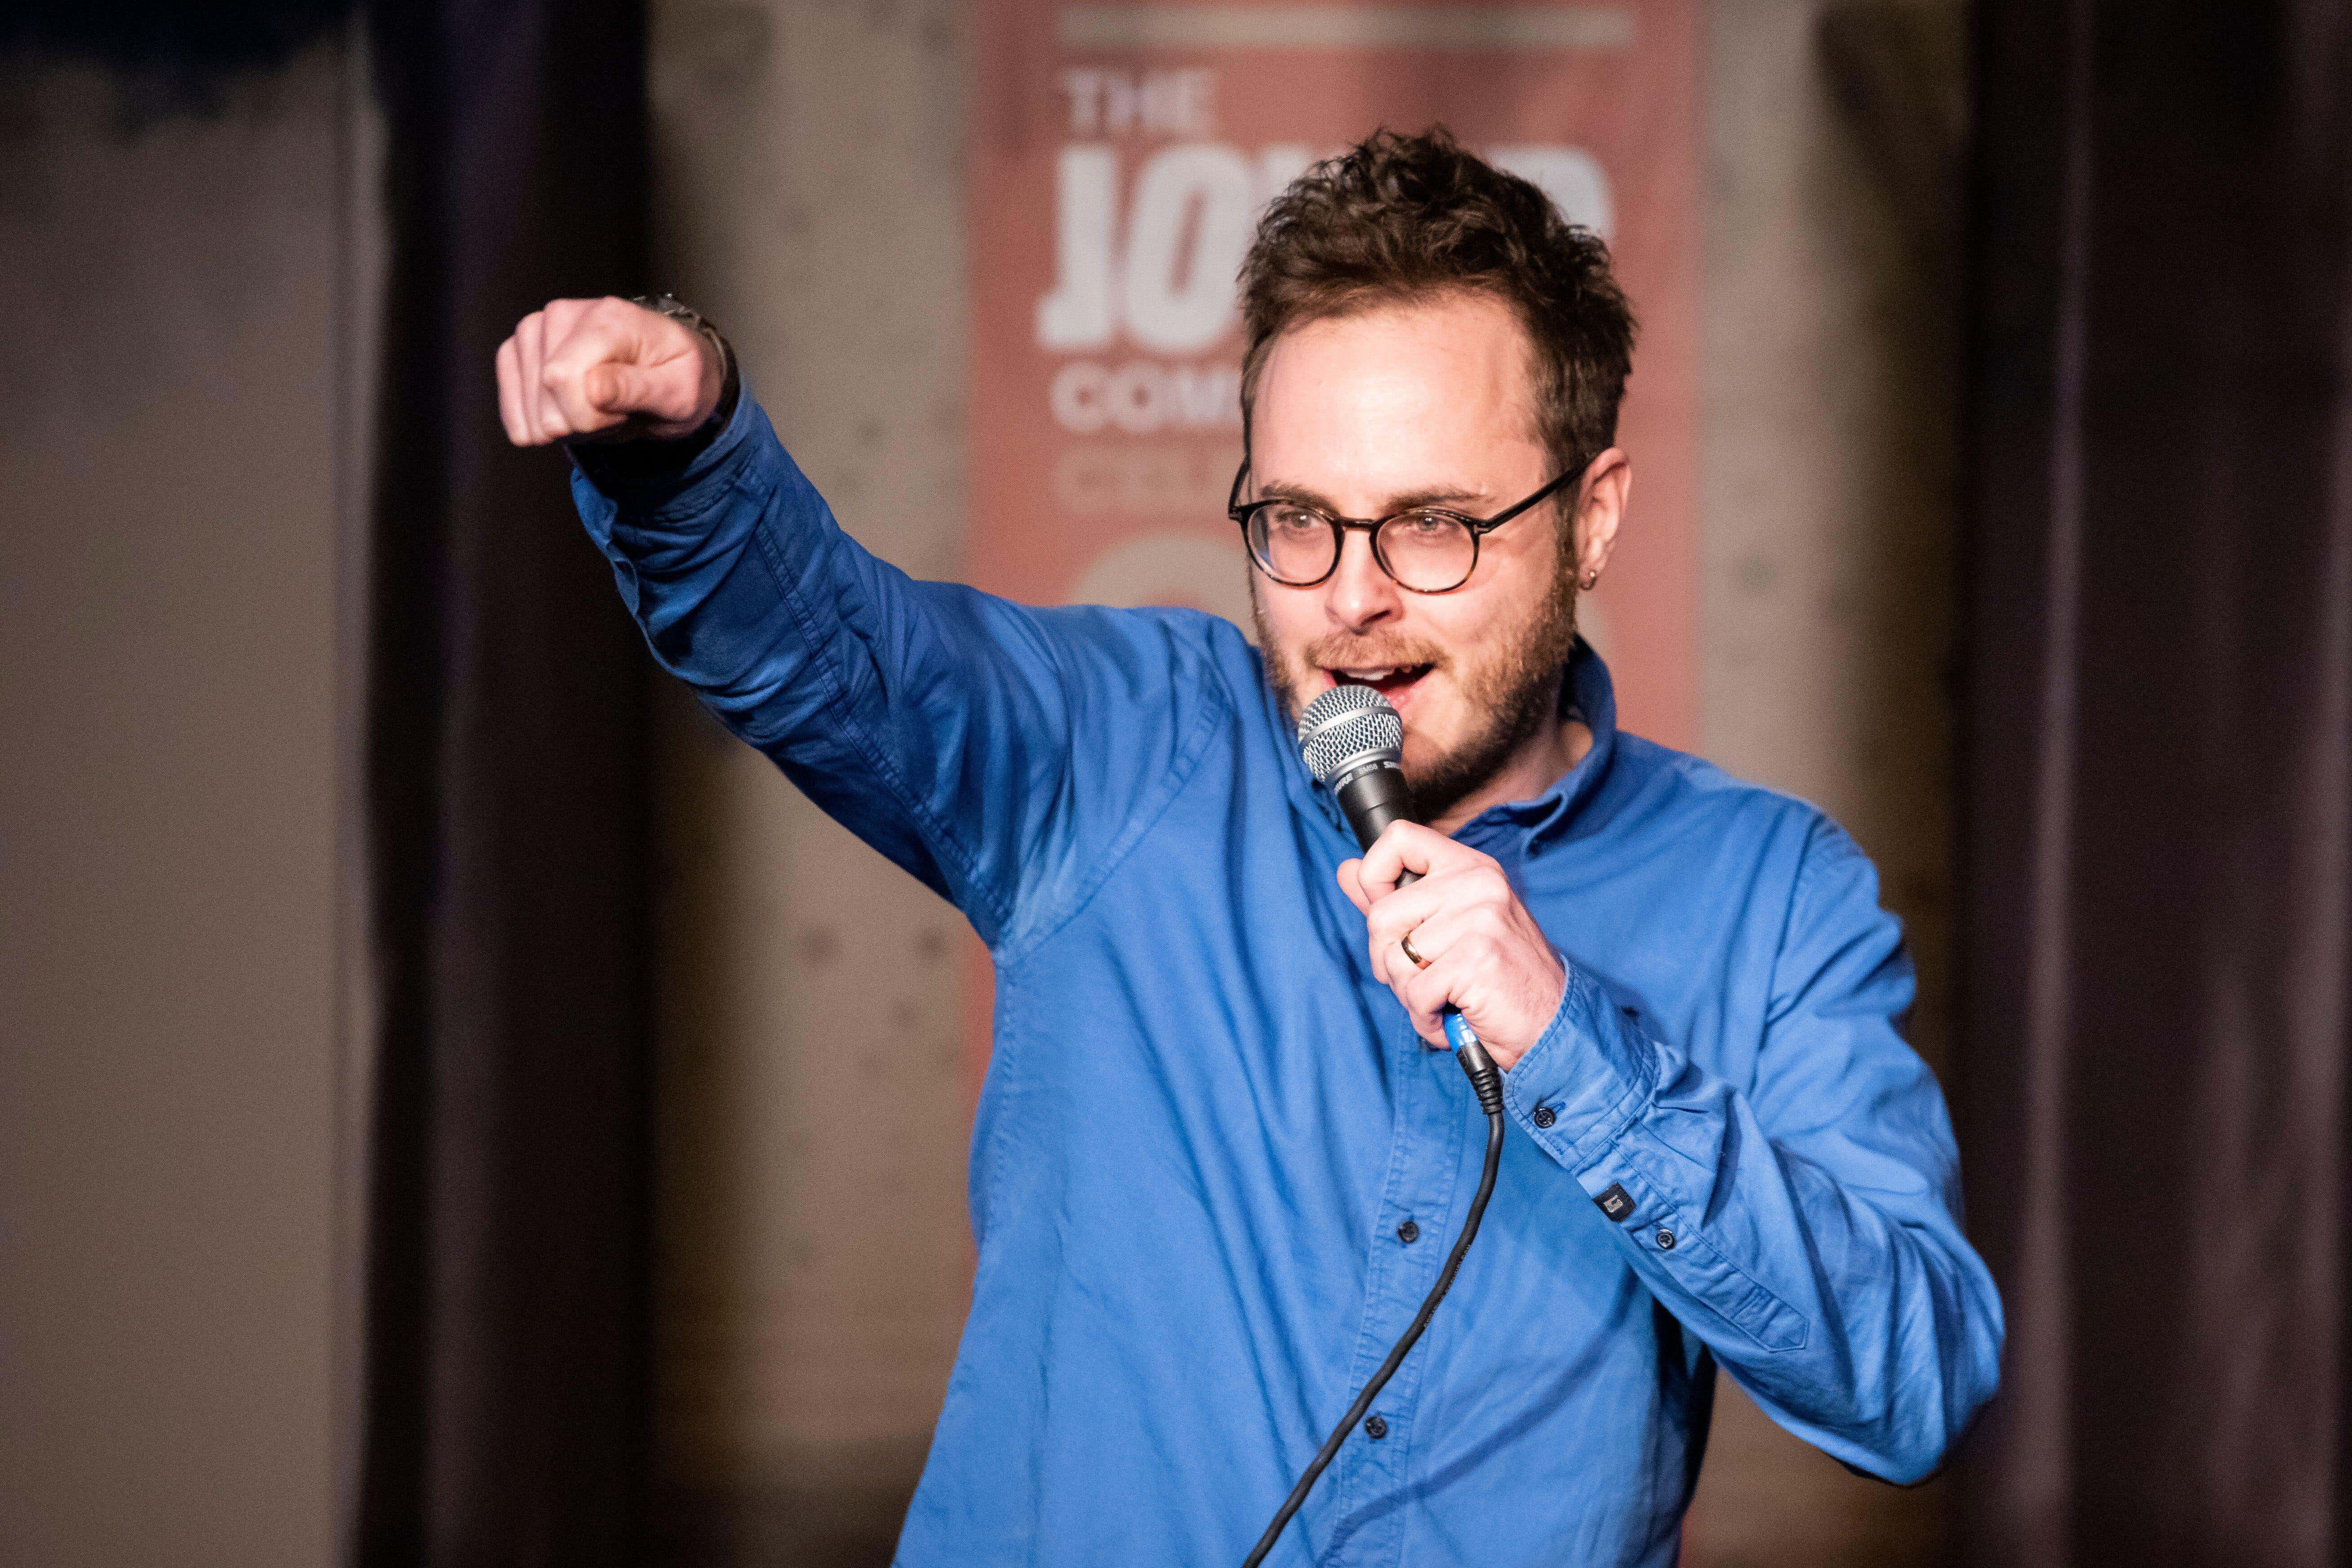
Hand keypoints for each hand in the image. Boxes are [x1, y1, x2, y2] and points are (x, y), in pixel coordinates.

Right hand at [495, 296, 722, 445]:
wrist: (670, 369)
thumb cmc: (679, 379)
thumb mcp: (679, 393)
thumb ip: (637, 389)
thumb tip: (592, 389)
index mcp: (610, 318)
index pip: (562, 377)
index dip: (587, 417)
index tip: (623, 415)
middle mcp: (565, 313)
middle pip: (544, 391)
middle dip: (580, 422)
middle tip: (616, 412)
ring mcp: (537, 327)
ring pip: (527, 402)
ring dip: (565, 423)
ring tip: (599, 407)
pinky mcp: (520, 348)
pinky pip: (511, 400)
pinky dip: (539, 422)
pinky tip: (568, 415)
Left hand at [1338, 822, 1565, 1070]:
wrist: (1551, 1024)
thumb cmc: (1495, 980)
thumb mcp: (1446, 929)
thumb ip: (1395, 898)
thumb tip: (1346, 869)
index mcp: (1469, 867)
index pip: (1399, 837)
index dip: (1375, 877)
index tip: (1389, 919)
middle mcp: (1477, 883)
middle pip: (1382, 914)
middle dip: (1389, 961)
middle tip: (1424, 980)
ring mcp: (1481, 917)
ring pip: (1394, 958)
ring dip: (1410, 994)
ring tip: (1444, 999)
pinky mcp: (1478, 957)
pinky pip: (1416, 992)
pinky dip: (1425, 1017)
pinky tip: (1451, 1016)